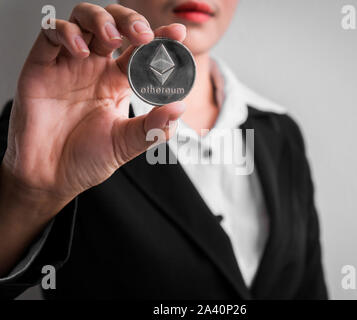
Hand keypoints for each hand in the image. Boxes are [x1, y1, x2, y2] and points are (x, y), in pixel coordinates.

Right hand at [1, 3, 185, 214]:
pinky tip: (81, 51)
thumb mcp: (126, 144)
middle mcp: (95, 68)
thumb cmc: (87, 160)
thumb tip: (180, 107)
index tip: (178, 33)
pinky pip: (50, 35)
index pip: (141, 51)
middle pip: (114, 25)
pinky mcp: (41, 66)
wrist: (51, 177)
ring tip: (114, 39)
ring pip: (84, 19)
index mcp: (117, 83)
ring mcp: (68, 64)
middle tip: (144, 35)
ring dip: (102, 20)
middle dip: (131, 21)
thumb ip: (153, 127)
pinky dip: (67, 33)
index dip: (160, 38)